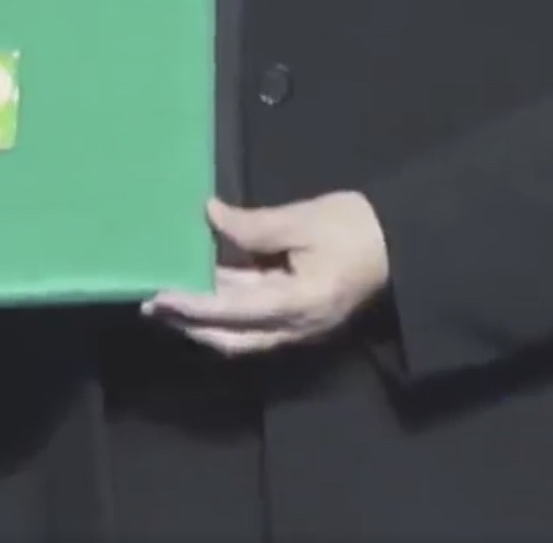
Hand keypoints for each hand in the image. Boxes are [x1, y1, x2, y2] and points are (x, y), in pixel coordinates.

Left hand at [141, 194, 390, 356]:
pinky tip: (204, 293)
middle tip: (153, 305)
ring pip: (241, 335)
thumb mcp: (303, 218)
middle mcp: (296, 327)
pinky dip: (225, 313)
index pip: (234, 311)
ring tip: (169, 302)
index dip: (194, 305)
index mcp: (299, 302)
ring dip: (204, 321)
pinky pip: (254, 325)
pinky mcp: (298, 318)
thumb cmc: (355, 227)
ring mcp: (298, 328)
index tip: (160, 295)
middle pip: (233, 337)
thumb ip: (253, 224)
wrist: (400, 244)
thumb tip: (208, 215)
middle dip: (191, 324)